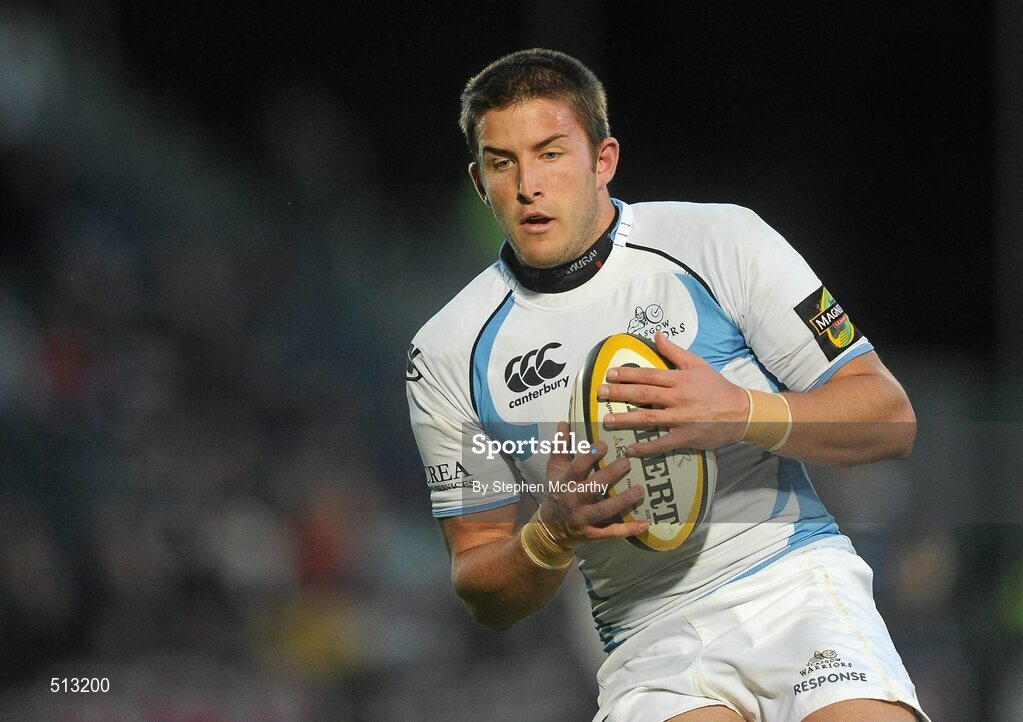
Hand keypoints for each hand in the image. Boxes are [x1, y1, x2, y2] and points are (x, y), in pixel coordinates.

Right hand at [540, 421, 648, 546]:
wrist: (551, 528)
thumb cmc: (557, 492)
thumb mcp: (554, 470)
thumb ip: (561, 447)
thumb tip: (565, 422)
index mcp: (565, 483)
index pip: (576, 468)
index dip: (590, 456)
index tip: (605, 444)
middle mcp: (573, 500)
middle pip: (592, 488)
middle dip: (610, 475)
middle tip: (628, 462)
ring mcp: (583, 519)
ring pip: (604, 510)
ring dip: (622, 501)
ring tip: (639, 490)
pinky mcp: (593, 533)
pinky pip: (611, 532)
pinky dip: (628, 529)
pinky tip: (645, 523)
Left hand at [597, 331, 748, 454]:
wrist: (741, 412)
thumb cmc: (717, 387)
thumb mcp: (698, 364)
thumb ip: (674, 352)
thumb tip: (656, 335)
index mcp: (680, 379)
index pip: (649, 374)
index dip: (628, 374)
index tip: (610, 374)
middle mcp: (678, 398)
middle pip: (644, 394)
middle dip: (620, 393)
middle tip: (600, 392)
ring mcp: (681, 419)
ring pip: (649, 418)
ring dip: (626, 420)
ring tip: (607, 420)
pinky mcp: (685, 437)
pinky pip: (663, 443)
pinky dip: (646, 447)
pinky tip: (630, 448)